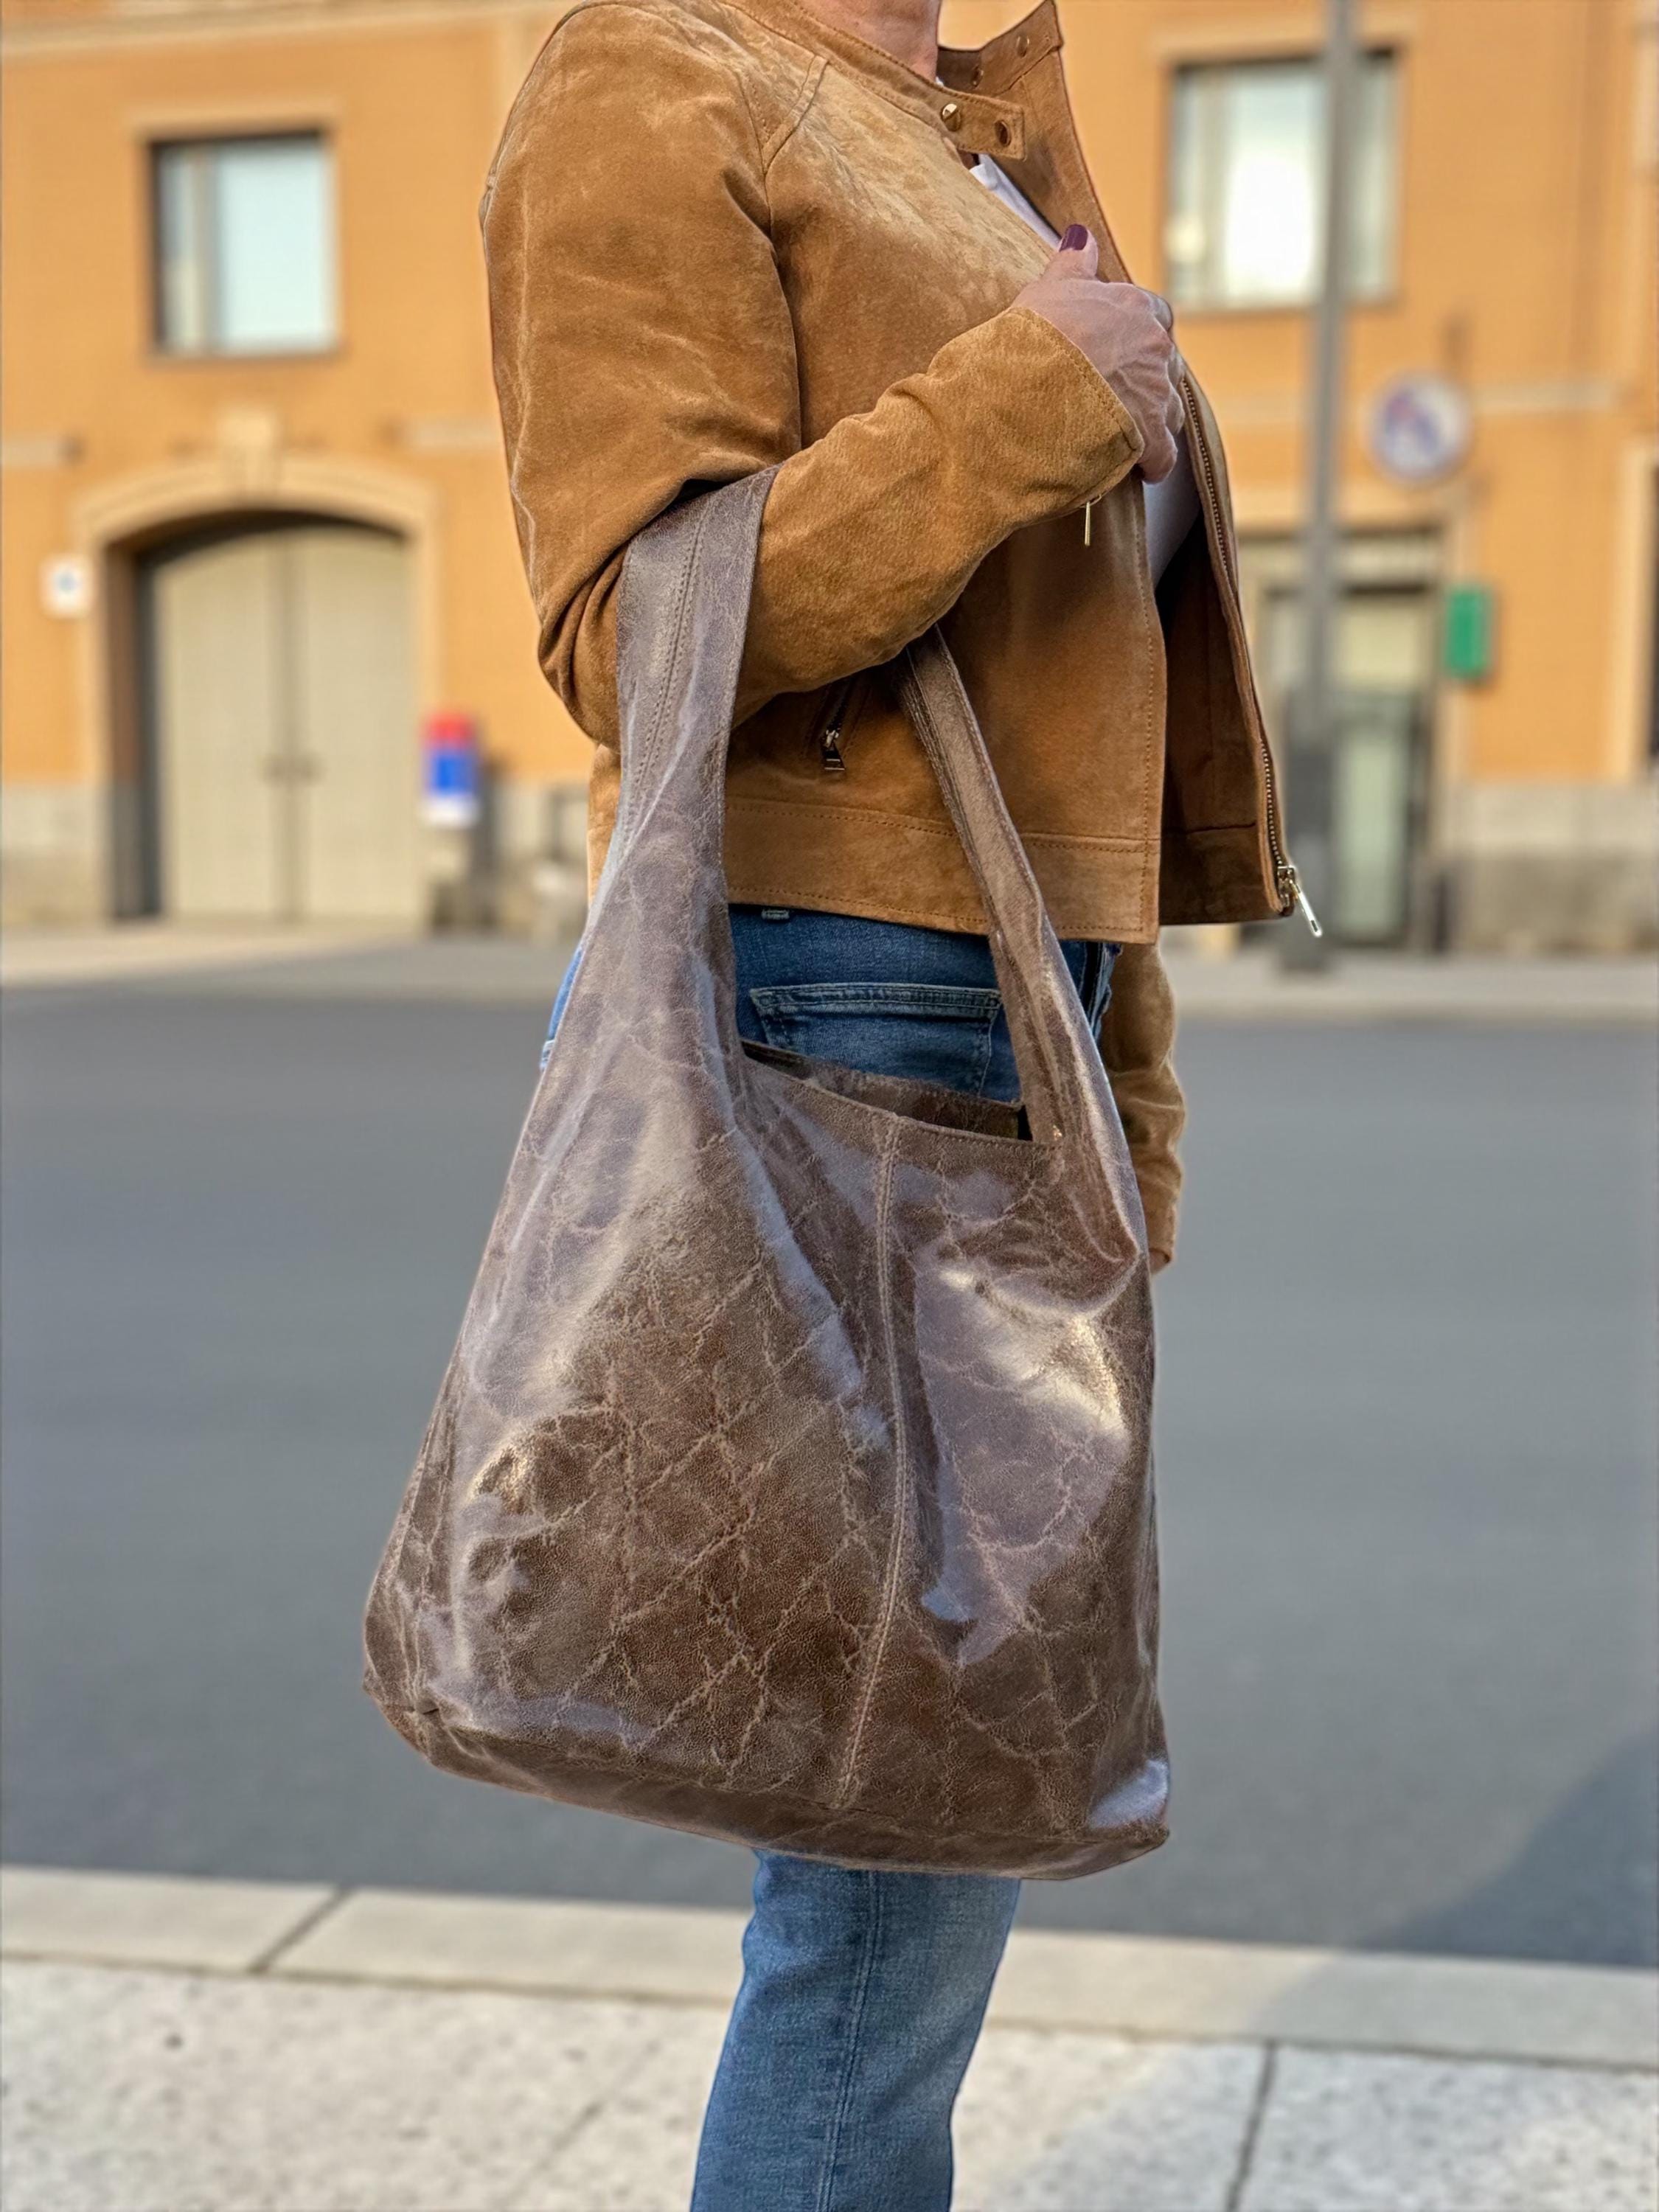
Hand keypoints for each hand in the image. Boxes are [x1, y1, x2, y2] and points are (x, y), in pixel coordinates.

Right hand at [1012, 226, 1184, 482]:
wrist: (1030, 386)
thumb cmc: (1035, 336)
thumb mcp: (1049, 289)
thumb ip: (1072, 264)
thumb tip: (1082, 236)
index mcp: (1135, 308)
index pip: (1154, 315)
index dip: (1136, 334)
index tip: (1119, 348)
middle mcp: (1155, 347)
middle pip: (1165, 363)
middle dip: (1146, 378)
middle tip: (1116, 394)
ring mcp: (1156, 393)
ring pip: (1169, 407)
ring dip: (1152, 418)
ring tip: (1125, 430)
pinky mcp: (1150, 437)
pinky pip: (1163, 453)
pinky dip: (1154, 461)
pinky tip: (1138, 467)